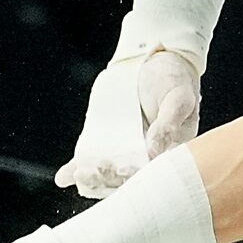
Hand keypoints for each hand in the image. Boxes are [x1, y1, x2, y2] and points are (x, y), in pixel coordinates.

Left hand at [56, 47, 200, 197]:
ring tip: (78, 174)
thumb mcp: (179, 98)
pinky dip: (76, 170)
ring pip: (108, 174)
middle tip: (91, 173)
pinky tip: (63, 177)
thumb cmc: (175, 81)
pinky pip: (92, 159)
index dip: (137, 174)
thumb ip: (169, 123)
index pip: (153, 173)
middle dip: (109, 179)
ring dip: (93, 179)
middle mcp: (145, 158)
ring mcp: (125, 152)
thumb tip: (154, 151)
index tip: (123, 169)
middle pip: (127, 179)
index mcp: (169, 154)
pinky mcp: (108, 143)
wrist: (158, 63)